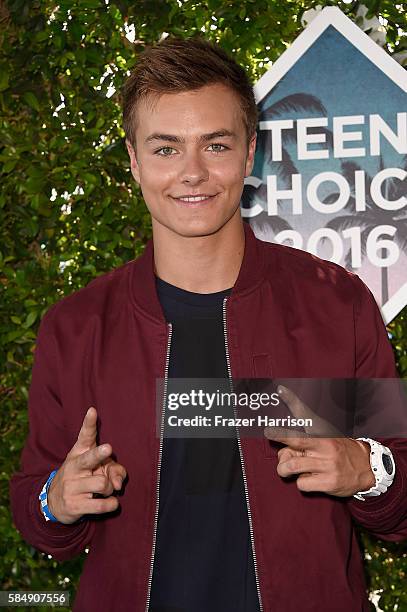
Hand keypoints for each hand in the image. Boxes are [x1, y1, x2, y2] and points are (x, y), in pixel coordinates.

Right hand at [46, 407, 126, 523]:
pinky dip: (111, 504)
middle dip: (99, 454)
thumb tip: (118, 485)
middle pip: (89, 458)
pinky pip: (101, 505)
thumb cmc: (83, 478)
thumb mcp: (97, 469)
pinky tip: (111, 503)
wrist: (55, 502)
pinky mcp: (74, 505)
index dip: (89, 423)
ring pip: (103, 484)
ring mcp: (72, 486)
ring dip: (110, 488)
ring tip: (104, 490)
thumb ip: (115, 470)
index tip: (93, 410)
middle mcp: (74, 467)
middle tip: (108, 448)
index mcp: (79, 453)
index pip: (85, 435)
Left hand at [264, 385, 374, 496]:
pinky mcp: (329, 483)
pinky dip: (301, 482)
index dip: (292, 401)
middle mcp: (325, 447)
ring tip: (286, 469)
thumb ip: (304, 442)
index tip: (281, 390)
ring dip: (283, 468)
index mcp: (324, 434)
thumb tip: (283, 450)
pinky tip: (309, 479)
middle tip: (270, 433)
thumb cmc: (339, 451)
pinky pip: (302, 483)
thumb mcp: (327, 436)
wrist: (368, 467)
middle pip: (295, 441)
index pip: (306, 415)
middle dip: (279, 436)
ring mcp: (327, 465)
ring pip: (292, 466)